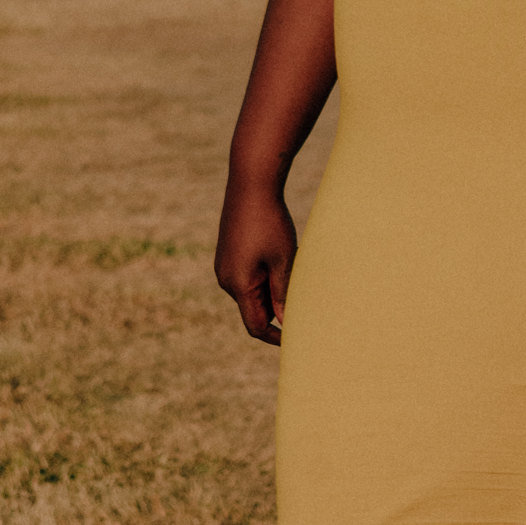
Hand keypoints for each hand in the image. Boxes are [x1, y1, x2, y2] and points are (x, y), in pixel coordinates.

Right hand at [215, 177, 296, 345]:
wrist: (250, 185)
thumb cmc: (270, 223)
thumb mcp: (283, 260)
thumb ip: (283, 294)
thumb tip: (286, 323)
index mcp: (239, 285)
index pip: (255, 326)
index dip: (275, 336)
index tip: (296, 339)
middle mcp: (226, 280)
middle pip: (255, 309)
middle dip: (278, 306)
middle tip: (301, 287)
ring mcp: (224, 267)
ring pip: (252, 292)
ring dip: (272, 288)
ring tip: (290, 262)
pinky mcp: (227, 255)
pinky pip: (247, 277)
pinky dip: (264, 275)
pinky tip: (277, 252)